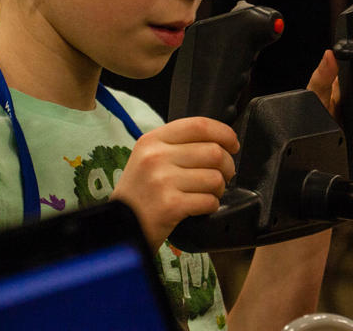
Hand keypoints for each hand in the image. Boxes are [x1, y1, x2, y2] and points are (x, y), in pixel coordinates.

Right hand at [110, 116, 238, 249]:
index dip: (223, 133)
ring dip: (219, 188)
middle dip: (227, 166)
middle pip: (213, 151)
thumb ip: (176, 145)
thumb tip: (217, 140)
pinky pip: (209, 201)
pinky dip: (211, 205)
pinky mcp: (171, 205)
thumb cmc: (139, 193)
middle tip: (224, 175)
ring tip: (208, 193)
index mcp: (152, 140)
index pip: (198, 125)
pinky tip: (200, 207)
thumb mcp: (148, 157)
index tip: (232, 144)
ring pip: (215, 178)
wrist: (120, 226)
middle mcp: (156, 156)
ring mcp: (162, 181)